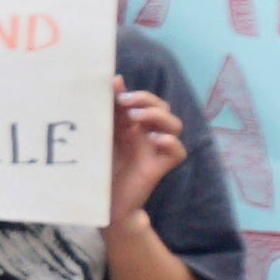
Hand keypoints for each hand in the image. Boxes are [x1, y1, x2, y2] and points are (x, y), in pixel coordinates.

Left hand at [109, 85, 189, 216]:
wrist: (103, 201)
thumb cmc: (100, 167)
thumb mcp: (101, 135)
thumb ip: (107, 110)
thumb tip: (115, 78)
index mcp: (132, 125)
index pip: (144, 101)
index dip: (134, 94)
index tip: (115, 92)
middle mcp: (147, 134)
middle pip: (162, 107)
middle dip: (146, 100)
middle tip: (125, 102)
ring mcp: (156, 149)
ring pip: (174, 124)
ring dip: (158, 116)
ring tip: (136, 118)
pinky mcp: (160, 166)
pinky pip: (178, 151)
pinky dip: (170, 141)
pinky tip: (154, 139)